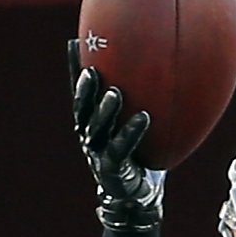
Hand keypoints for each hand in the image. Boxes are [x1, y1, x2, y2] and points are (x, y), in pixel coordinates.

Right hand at [68, 40, 164, 233]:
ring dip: (105, 110)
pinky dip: (131, 132)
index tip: (77, 42)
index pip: (80, 90)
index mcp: (91, 120)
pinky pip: (121, 148)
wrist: (138, 194)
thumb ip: (140, 98)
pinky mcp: (112, 169)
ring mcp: (98, 153)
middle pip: (83, 108)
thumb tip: (160, 60)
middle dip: (86, 89)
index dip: (75, 68)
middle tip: (93, 69)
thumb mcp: (138, 123)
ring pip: (97, 129)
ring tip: (115, 93)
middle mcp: (90, 135)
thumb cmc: (140, 152)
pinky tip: (144, 117)